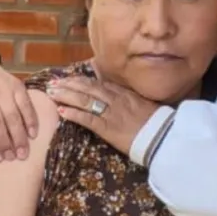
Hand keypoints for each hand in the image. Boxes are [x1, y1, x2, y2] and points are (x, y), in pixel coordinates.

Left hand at [45, 77, 160, 154]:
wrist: (164, 137)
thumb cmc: (157, 124)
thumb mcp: (144, 105)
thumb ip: (130, 98)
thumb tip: (118, 95)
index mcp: (125, 93)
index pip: (99, 83)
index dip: (81, 80)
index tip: (69, 78)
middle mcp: (116, 99)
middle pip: (88, 88)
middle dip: (69, 84)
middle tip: (54, 83)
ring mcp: (111, 113)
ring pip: (84, 100)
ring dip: (66, 95)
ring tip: (52, 93)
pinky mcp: (108, 128)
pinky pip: (87, 119)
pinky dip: (73, 114)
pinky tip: (61, 111)